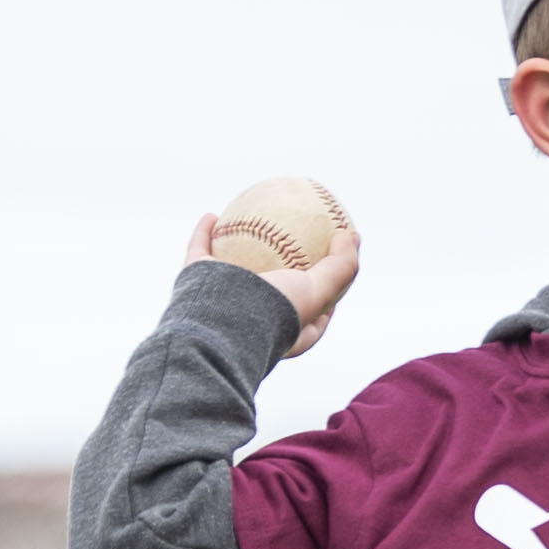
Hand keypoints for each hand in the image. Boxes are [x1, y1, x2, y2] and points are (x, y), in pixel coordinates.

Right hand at [186, 214, 359, 359]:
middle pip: (271, 291)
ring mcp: (222, 300)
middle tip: (293, 248)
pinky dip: (204, 234)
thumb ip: (341, 267)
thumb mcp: (319, 291)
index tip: (334, 280)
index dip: (327, 301)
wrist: (221, 321)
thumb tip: (352, 237)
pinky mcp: (196, 282)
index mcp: (284, 333)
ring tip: (250, 224)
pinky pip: (200, 252)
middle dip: (281, 272)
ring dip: (238, 249)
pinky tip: (213, 215)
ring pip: (231, 270)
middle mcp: (253, 319)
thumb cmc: (274, 313)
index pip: (314, 319)